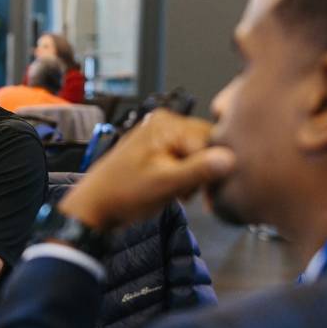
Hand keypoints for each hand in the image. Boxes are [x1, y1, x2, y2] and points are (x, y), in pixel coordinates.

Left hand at [60, 110, 235, 229]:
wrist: (96, 205)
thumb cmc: (124, 194)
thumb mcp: (165, 184)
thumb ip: (198, 170)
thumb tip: (230, 158)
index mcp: (167, 124)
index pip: (212, 141)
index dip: (215, 168)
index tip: (208, 194)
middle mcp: (166, 122)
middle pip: (207, 145)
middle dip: (204, 172)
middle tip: (188, 193)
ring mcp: (161, 134)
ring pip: (198, 154)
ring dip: (194, 177)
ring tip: (177, 192)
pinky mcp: (158, 147)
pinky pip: (185, 158)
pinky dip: (184, 175)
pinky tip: (173, 189)